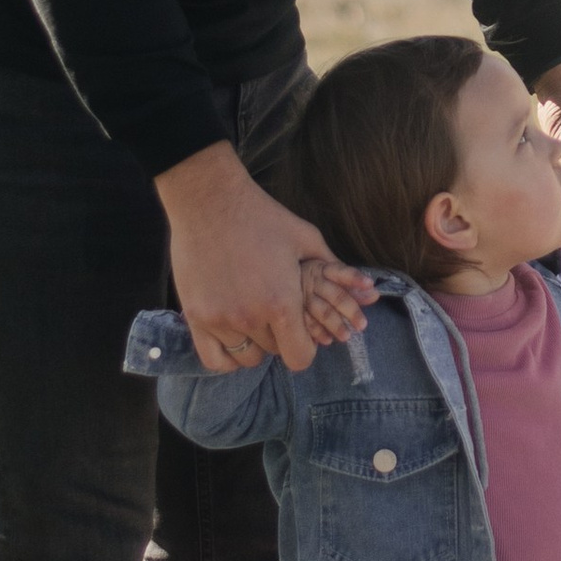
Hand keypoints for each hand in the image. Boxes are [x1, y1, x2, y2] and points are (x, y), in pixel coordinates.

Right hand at [154, 137, 375, 376]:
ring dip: (254, 345)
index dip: (306, 349)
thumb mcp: (306, 238)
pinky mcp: (196, 317)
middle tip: (275, 315)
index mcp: (283, 304)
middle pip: (274, 353)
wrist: (211, 202)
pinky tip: (232, 337)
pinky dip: (227, 355)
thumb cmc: (262, 217)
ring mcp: (220, 320)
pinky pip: (215, 359)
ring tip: (253, 320)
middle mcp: (251, 319)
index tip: (301, 334)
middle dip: (280, 338)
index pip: (300, 358)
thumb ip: (334, 269)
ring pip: (246, 357)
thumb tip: (364, 289)